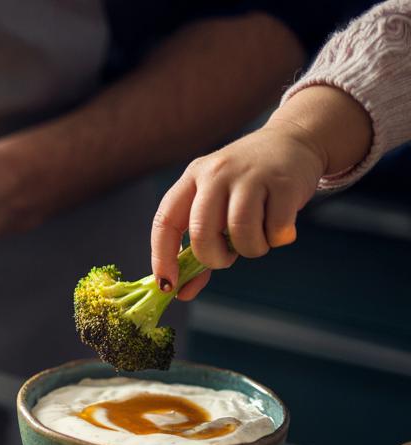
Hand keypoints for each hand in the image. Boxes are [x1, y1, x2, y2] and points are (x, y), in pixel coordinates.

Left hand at [150, 124, 324, 299]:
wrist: (292, 142)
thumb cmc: (247, 185)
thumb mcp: (216, 202)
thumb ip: (199, 244)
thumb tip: (181, 292)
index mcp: (192, 178)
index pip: (166, 221)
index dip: (162, 257)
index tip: (167, 285)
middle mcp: (216, 173)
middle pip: (202, 233)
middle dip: (214, 258)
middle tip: (227, 257)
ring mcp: (250, 176)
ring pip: (241, 235)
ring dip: (251, 249)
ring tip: (257, 236)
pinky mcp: (283, 183)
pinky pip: (275, 230)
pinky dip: (278, 238)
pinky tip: (280, 224)